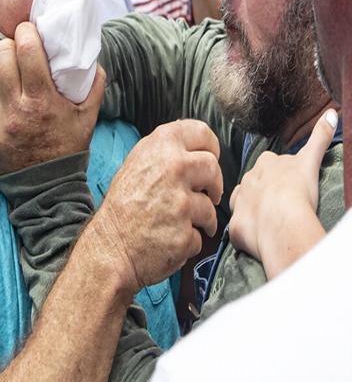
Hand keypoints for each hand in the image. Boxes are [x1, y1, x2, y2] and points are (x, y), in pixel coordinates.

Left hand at [0, 23, 103, 173]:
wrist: (47, 182)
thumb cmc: (69, 147)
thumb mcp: (89, 117)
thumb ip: (95, 87)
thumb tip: (94, 62)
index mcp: (42, 100)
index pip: (26, 53)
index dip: (26, 33)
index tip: (31, 28)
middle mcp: (16, 106)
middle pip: (0, 57)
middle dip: (9, 43)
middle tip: (19, 43)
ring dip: (0, 61)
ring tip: (10, 60)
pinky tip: (7, 81)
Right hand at [95, 119, 222, 296]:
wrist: (106, 249)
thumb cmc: (122, 207)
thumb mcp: (137, 164)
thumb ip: (167, 152)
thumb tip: (198, 147)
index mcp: (161, 147)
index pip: (202, 133)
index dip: (211, 147)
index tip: (211, 157)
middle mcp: (174, 168)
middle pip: (213, 167)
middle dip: (214, 184)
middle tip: (209, 194)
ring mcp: (181, 202)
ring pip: (209, 207)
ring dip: (201, 218)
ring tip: (179, 223)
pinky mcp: (184, 233)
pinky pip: (199, 236)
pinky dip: (189, 241)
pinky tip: (169, 240)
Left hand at [228, 110, 336, 273]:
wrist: (283, 222)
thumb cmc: (299, 190)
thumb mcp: (311, 160)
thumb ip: (320, 136)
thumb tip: (332, 112)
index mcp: (265, 163)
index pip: (270, 163)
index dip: (280, 173)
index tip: (291, 184)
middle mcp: (248, 180)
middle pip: (254, 182)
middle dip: (264, 190)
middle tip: (283, 203)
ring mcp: (239, 204)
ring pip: (242, 203)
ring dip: (252, 209)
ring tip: (270, 221)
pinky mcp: (235, 227)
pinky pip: (239, 229)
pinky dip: (247, 233)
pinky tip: (260, 239)